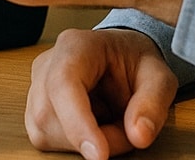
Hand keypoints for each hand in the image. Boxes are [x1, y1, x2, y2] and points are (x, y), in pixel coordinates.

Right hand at [26, 28, 177, 159]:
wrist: (122, 58)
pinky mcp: (35, 111)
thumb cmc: (135, 62)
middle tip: (127, 130)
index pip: (64, 84)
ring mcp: (37, 87)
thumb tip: (139, 135)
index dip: (77, 123)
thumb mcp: (159, 77)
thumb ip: (153, 104)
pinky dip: (75, 143)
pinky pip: (48, 139)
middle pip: (50, 115)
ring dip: (84, 142)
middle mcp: (48, 64)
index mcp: (76, 45)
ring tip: (112, 124)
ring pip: (45, 132)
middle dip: (92, 136)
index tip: (100, 154)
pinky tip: (95, 127)